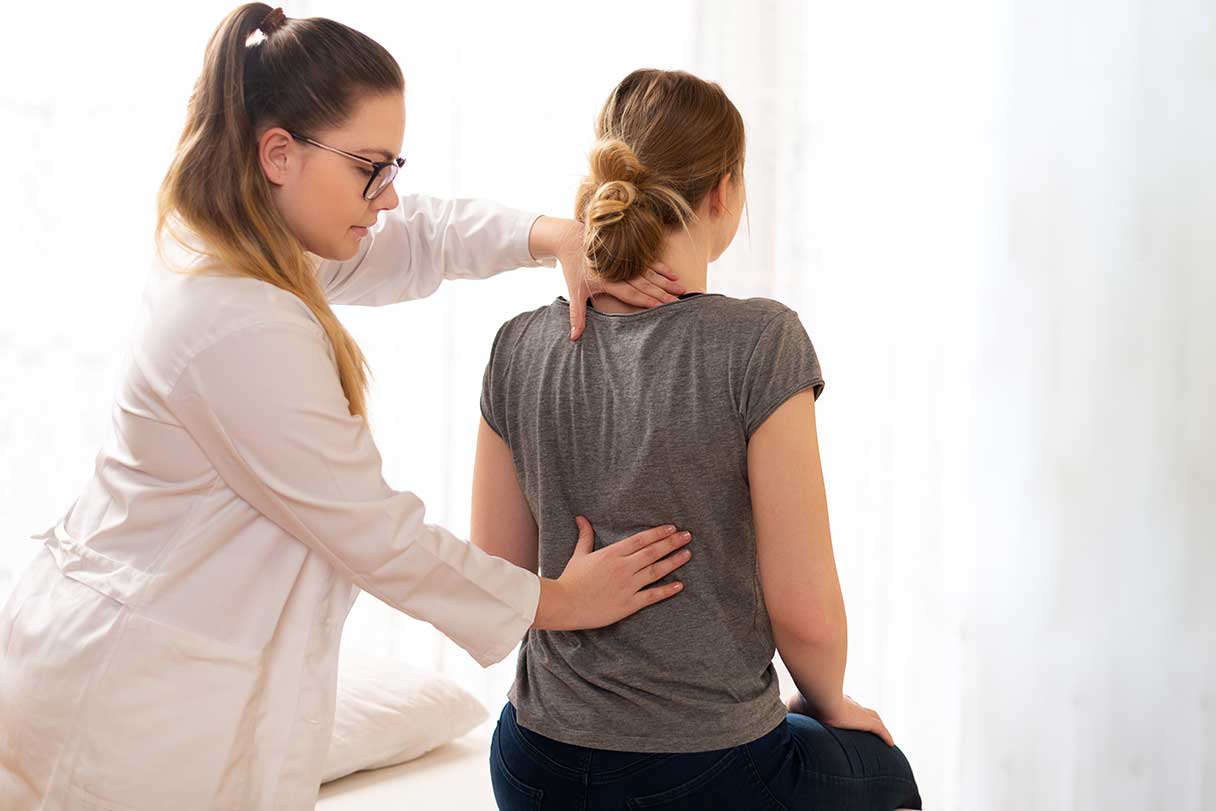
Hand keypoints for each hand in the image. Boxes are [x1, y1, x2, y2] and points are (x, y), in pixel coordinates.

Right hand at [532, 516, 691, 630]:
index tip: (672, 528)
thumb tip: (582, 518)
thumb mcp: (579, 555)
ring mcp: (627, 586)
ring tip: (687, 554)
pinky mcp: (628, 604)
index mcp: (612, 553)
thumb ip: (585, 536)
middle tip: (688, 536)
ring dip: (673, 562)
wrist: (564, 604)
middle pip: (652, 552)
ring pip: (656, 571)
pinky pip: (651, 595)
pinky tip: (679, 585)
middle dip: (672, 543)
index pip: (641, 539)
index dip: (658, 533)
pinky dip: (666, 590)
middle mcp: (622, 567)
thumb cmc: (571, 580)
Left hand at [556, 223, 684, 339]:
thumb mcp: (574, 292)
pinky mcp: (630, 254)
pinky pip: (649, 262)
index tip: (659, 307)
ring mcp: (627, 261)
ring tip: (681, 290)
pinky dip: (662, 268)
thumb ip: (577, 315)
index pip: (630, 292)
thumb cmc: (573, 268)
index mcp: (607, 280)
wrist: (570, 238)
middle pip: (645, 284)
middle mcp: (620, 270)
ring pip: (650, 273)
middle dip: (662, 294)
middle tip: (677, 303)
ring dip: (666, 282)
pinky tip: (674, 275)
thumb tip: (573, 338)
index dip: (645, 300)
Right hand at [787, 692, 894, 746]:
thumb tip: (772, 716)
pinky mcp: (866, 720)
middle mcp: (848, 703)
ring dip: (876, 726)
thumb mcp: (793, 707)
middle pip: (860, 710)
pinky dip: (885, 736)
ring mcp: (858, 711)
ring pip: (872, 718)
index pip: (843, 705)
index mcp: (833, 701)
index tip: (845, 717)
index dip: (846, 710)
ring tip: (882, 736)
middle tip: (867, 725)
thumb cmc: (805, 700)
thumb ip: (788, 712)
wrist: (819, 696)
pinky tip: (891, 744)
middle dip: (864, 717)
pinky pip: (880, 729)